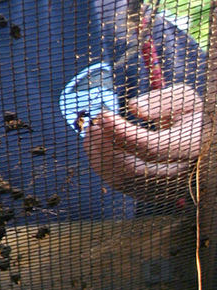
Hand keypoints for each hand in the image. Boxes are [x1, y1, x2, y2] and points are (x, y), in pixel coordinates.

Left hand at [82, 83, 203, 199]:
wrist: (198, 138)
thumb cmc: (189, 114)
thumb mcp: (184, 99)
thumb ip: (161, 101)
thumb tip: (133, 109)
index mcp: (190, 148)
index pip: (152, 148)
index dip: (124, 134)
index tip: (105, 115)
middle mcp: (176, 173)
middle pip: (134, 170)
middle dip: (107, 145)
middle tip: (95, 121)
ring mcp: (161, 185)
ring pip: (122, 180)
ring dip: (99, 154)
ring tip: (92, 128)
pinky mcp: (146, 190)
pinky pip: (118, 183)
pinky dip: (101, 163)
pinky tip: (94, 142)